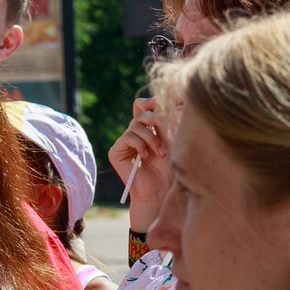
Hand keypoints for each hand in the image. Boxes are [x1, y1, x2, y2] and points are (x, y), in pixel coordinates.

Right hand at [109, 97, 170, 226]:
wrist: (161, 190)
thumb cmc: (172, 168)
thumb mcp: (173, 139)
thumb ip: (166, 119)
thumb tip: (164, 99)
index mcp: (148, 128)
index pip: (143, 105)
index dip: (151, 101)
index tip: (163, 103)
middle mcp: (135, 133)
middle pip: (139, 111)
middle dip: (156, 120)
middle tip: (167, 134)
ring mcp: (124, 142)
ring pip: (135, 124)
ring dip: (151, 138)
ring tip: (160, 153)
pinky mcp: (116, 152)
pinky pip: (128, 136)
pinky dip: (140, 145)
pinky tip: (146, 157)